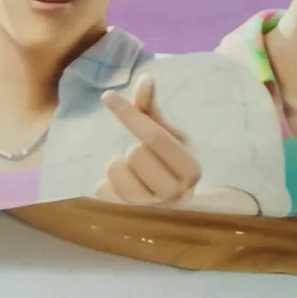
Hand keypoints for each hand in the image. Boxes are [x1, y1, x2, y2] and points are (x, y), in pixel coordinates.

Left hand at [94, 74, 201, 208]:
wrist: (173, 201)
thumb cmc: (168, 159)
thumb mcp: (165, 131)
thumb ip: (151, 107)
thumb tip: (145, 78)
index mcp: (191, 168)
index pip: (154, 136)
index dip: (129, 114)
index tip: (107, 96)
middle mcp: (176, 193)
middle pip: (136, 154)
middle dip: (133, 148)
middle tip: (141, 154)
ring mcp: (154, 210)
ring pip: (118, 174)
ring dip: (117, 165)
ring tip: (129, 168)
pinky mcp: (131, 219)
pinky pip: (105, 193)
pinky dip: (106, 183)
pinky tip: (118, 183)